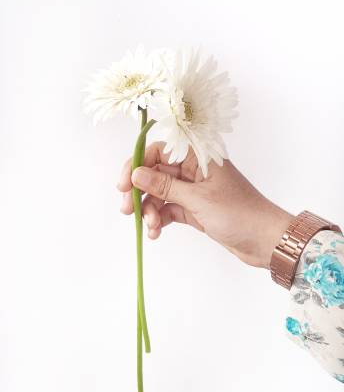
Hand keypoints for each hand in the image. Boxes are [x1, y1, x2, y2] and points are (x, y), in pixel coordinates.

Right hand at [117, 142, 293, 268]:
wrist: (264, 241)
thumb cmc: (239, 214)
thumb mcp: (198, 199)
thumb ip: (165, 186)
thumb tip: (136, 174)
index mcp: (198, 156)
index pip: (159, 151)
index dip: (137, 164)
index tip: (124, 185)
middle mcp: (193, 169)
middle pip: (155, 173)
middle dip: (139, 191)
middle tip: (127, 209)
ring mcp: (193, 189)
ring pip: (159, 193)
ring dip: (149, 209)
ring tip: (149, 227)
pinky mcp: (193, 208)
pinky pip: (168, 209)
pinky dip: (159, 219)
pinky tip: (155, 233)